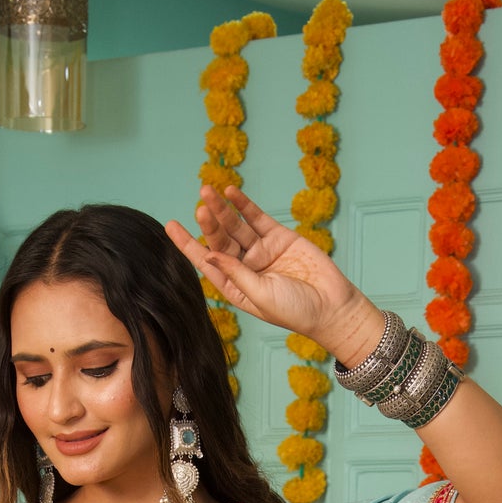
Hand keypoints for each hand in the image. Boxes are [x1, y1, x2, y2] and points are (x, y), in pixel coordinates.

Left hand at [164, 186, 384, 366]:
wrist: (331, 306)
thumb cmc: (295, 310)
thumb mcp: (260, 295)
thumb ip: (236, 274)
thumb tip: (209, 255)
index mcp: (235, 287)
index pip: (206, 262)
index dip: (188, 245)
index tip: (170, 226)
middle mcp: (245, 268)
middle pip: (221, 241)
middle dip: (209, 224)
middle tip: (199, 206)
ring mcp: (261, 251)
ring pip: (236, 226)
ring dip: (222, 210)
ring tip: (208, 191)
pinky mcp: (279, 237)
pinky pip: (256, 218)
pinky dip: (244, 205)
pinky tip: (231, 193)